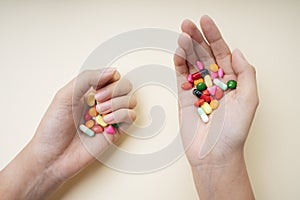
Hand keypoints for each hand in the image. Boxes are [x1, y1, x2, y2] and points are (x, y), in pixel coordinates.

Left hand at [0, 68, 136, 198]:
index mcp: (90, 92)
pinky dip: (122, 115)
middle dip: (114, 90)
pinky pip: (131, 117)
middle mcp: (102, 103)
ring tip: (101, 112)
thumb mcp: (64, 96)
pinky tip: (107, 121)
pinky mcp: (116, 131)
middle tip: (98, 100)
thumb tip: (112, 71)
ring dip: (117, 103)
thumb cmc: (53, 127)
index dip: (110, 78)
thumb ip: (87, 78)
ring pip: (130, 100)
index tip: (97, 86)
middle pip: (125, 87)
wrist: (52, 156)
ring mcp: (110, 117)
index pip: (113, 76)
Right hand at [174, 16, 257, 198]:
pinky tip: (178, 52)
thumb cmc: (234, 131)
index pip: (222, 53)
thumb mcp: (249, 100)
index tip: (205, 21)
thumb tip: (236, 51)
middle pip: (204, 54)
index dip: (214, 36)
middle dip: (196, 38)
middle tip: (188, 24)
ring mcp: (198, 88)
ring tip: (182, 34)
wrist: (214, 154)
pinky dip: (179, 63)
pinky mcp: (184, 97)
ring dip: (186, 48)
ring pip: (191, 63)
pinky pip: (181, 76)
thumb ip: (245, 73)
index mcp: (231, 81)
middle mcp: (214, 82)